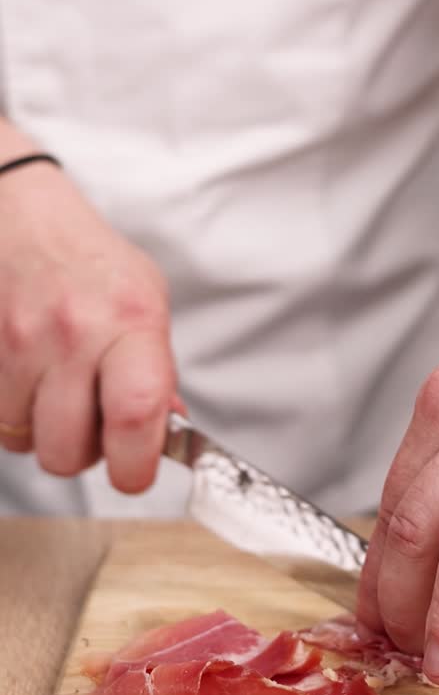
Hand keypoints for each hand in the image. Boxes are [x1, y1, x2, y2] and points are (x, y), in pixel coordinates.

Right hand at [0, 134, 176, 491]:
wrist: (23, 220)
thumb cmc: (93, 266)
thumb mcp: (147, 305)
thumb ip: (158, 372)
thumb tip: (167, 431)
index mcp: (130, 321)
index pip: (134, 414)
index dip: (135, 465)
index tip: (135, 474)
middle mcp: (72, 332)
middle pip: (67, 450)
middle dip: (81, 454)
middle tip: (92, 425)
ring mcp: (18, 342)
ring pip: (22, 440)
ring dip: (40, 431)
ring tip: (56, 392)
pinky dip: (11, 413)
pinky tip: (28, 381)